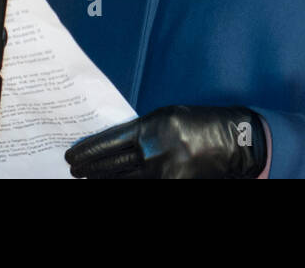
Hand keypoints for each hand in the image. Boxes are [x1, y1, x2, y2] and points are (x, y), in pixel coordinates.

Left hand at [66, 105, 267, 178]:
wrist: (232, 141)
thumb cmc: (200, 124)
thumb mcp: (167, 118)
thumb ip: (141, 131)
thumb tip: (114, 146)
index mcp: (150, 127)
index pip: (108, 142)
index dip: (87, 151)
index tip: (72, 155)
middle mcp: (152, 151)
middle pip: (110, 165)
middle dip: (89, 170)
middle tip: (75, 171)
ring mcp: (160, 172)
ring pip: (121, 181)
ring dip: (103, 180)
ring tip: (90, 178)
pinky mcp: (170, 184)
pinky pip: (141, 187)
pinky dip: (127, 184)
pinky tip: (115, 183)